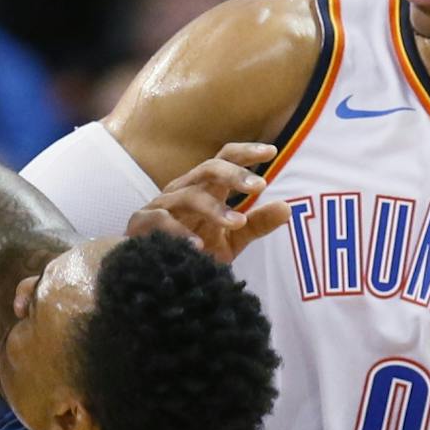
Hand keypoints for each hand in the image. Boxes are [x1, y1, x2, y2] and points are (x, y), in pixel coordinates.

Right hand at [128, 144, 287, 261]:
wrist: (157, 277)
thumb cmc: (194, 252)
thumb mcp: (232, 239)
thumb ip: (257, 224)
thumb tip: (287, 207)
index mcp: (205, 189)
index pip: (224, 159)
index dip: (245, 152)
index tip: (271, 152)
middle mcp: (184, 190)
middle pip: (207, 168)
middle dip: (234, 174)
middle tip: (259, 186)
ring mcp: (161, 205)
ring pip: (188, 194)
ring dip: (214, 207)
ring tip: (237, 222)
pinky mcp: (142, 224)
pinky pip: (160, 220)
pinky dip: (178, 232)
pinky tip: (197, 247)